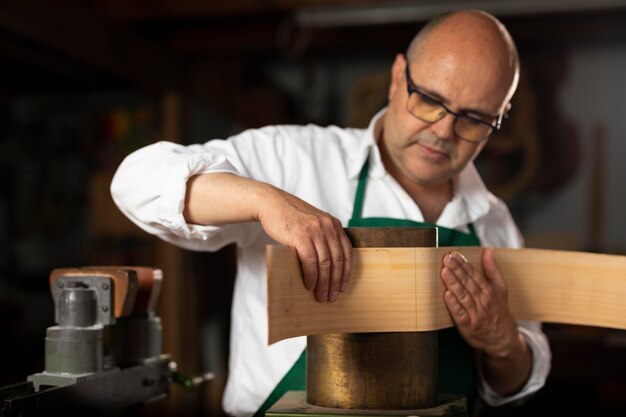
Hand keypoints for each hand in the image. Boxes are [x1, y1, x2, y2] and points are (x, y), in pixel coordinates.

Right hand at [258, 187, 351, 301]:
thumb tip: (327, 266)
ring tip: (320, 295)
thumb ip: (323, 237)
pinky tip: (310, 285)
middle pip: (337, 261)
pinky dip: (311, 276)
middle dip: (335, 282)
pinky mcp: (301, 236)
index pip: (347, 252)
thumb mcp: (314, 223)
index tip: (343, 286)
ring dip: (324, 283)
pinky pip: (310, 261)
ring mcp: (315, 231)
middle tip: (331, 296)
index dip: (346, 272)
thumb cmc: (291, 217)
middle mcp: (328, 227)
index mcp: (334, 225)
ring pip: (325, 263)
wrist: (272, 203)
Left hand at [440, 248, 521, 358]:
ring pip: (463, 296)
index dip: (464, 264)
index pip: (475, 275)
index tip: (454, 254)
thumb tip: (489, 250)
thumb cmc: (498, 310)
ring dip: (454, 283)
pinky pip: (460, 314)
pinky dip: (453, 305)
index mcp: (490, 291)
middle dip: (457, 270)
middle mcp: (483, 302)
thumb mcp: (500, 289)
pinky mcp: (468, 326)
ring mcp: (475, 314)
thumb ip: (492, 269)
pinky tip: (446, 295)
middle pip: (468, 284)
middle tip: (447, 259)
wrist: (503, 339)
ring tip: (444, 271)